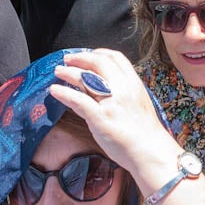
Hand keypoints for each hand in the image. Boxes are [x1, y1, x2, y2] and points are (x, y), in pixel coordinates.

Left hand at [52, 49, 183, 180]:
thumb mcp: (138, 103)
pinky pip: (78, 100)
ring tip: (58, 72)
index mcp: (134, 84)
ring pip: (85, 78)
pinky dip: (64, 93)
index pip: (115, 58)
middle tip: (68, 60)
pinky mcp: (100, 118)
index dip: (99, 53)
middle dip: (80, 58)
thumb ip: (122, 93)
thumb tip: (101, 88)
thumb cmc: (145, 132)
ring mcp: (111, 103)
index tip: (89, 54)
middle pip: (98, 63)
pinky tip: (55, 91)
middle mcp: (122, 89)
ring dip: (69, 72)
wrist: (150, 151)